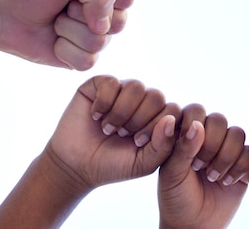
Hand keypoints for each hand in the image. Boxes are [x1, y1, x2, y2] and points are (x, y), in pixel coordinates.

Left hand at [0, 0, 132, 69]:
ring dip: (69, 31)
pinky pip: (88, 61)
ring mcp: (94, 36)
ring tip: (55, 20)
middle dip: (83, 14)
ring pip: (100, 42)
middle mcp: (105, 12)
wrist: (0, 9)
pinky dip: (65, 50)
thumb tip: (104, 29)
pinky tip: (53, 39)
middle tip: (63, 5)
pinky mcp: (81, 58)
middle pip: (118, 22)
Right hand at [46, 76, 180, 191]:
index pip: (173, 110)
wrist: (76, 165)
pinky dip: (103, 103)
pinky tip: (95, 116)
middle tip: (122, 135)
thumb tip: (170, 120)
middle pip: (157, 96)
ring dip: (121, 112)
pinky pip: (111, 82)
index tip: (138, 142)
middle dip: (139, 119)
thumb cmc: (113, 165)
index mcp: (158, 118)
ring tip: (108, 128)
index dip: (157, 125)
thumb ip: (163, 146)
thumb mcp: (143, 163)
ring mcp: (122, 91)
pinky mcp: (100, 85)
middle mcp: (143, 101)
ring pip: (136, 86)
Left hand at [158, 104, 248, 228]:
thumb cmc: (176, 198)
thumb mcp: (172, 174)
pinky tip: (227, 182)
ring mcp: (226, 149)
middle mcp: (207, 136)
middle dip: (212, 144)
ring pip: (237, 133)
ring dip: (226, 156)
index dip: (195, 127)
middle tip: (200, 167)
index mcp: (185, 133)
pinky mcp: (243, 164)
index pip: (195, 111)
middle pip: (219, 119)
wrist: (194, 226)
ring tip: (213, 177)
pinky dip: (240, 167)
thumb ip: (182, 149)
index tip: (188, 155)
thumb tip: (197, 125)